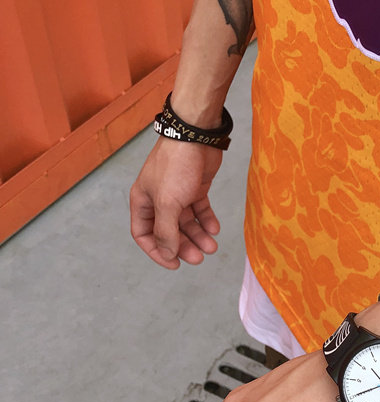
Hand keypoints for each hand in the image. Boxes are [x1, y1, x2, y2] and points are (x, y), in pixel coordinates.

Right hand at [130, 138, 222, 268]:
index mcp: (143, 201)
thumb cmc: (175, 166)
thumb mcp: (167, 203)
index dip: (157, 251)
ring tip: (212, 247)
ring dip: (198, 236)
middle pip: (169, 232)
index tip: (174, 264)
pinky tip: (215, 229)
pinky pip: (200, 210)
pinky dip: (207, 220)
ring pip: (186, 223)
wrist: (197, 136)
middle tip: (199, 258)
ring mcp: (177, 193)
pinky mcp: (194, 187)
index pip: (144, 234)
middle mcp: (158, 199)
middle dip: (184, 246)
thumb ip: (166, 231)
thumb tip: (167, 253)